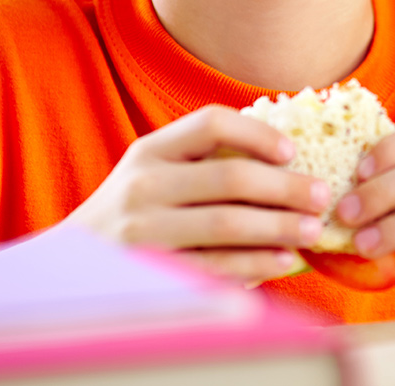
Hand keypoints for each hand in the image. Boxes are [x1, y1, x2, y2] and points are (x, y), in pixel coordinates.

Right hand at [62, 105, 330, 283]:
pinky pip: (215, 266)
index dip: (258, 133)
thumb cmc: (134, 210)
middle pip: (231, 177)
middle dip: (286, 187)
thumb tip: (288, 157)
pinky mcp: (153, 272)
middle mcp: (144, 185)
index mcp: (150, 150)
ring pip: (227, 224)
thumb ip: (203, 160)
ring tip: (312, 229)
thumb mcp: (154, 172)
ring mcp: (145, 231)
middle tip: (322, 195)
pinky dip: (255, 264)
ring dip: (279, 227)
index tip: (293, 152)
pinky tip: (284, 261)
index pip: (211, 122)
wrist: (72, 265)